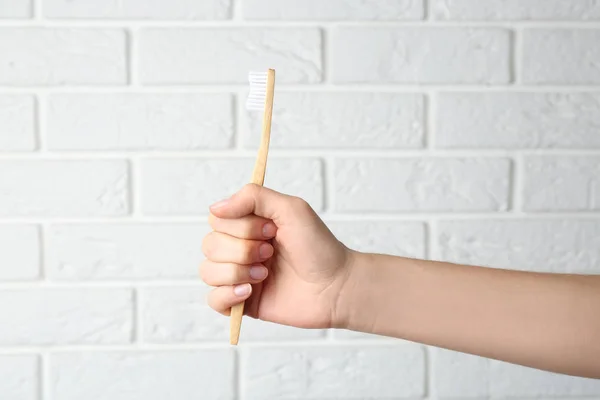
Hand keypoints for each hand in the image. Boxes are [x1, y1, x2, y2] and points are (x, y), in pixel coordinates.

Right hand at [200, 184, 351, 328]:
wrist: (336, 286)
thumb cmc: (319, 246)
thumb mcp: (291, 208)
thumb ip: (253, 197)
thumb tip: (215, 208)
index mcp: (250, 225)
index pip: (217, 220)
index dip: (240, 227)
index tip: (270, 231)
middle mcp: (241, 248)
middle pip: (210, 245)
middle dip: (242, 250)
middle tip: (271, 253)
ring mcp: (241, 275)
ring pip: (208, 271)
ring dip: (236, 271)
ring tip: (265, 274)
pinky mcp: (243, 301)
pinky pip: (213, 300)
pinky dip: (227, 295)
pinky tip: (250, 292)